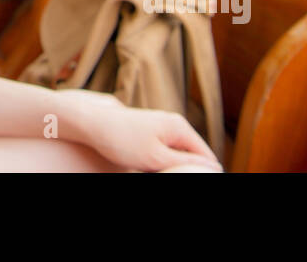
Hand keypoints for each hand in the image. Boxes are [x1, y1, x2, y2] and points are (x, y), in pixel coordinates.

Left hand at [59, 89, 220, 171]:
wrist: (92, 124)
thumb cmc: (122, 140)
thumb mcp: (156, 158)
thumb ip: (185, 163)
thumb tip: (214, 168)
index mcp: (180, 127)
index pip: (207, 157)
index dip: (206, 174)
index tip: (197, 183)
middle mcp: (174, 124)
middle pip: (193, 155)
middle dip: (188, 170)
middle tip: (166, 175)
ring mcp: (162, 127)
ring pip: (178, 155)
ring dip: (174, 167)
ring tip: (156, 171)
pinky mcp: (151, 133)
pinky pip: (165, 152)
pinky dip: (162, 163)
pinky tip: (151, 169)